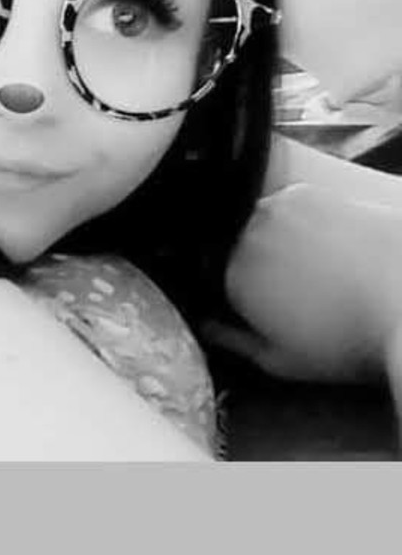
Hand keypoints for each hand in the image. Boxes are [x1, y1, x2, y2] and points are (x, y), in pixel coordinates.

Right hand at [202, 183, 401, 384]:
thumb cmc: (349, 337)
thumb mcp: (283, 361)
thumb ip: (233, 342)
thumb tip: (205, 326)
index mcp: (229, 277)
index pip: (209, 281)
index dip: (230, 296)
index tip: (255, 308)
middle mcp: (242, 236)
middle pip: (229, 250)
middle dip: (250, 268)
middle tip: (288, 292)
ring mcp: (273, 208)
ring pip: (255, 227)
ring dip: (270, 243)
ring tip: (310, 270)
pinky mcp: (306, 193)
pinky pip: (284, 208)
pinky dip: (296, 223)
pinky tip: (323, 247)